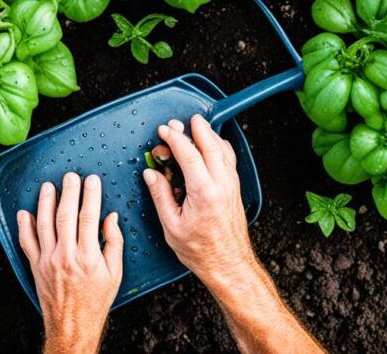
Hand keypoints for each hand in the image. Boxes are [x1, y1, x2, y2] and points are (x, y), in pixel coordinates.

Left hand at [17, 173, 122, 352]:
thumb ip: (114, 242)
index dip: (90, 195)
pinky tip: (25, 212)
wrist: (72, 324)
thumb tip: (110, 218)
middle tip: (71, 176)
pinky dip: (24, 226)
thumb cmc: (95, 299)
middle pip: (66, 215)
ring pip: (44, 224)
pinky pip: (26, 242)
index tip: (92, 181)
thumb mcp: (115, 273)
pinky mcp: (35, 266)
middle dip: (69, 192)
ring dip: (45, 202)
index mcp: (88, 256)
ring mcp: (48, 259)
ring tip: (48, 186)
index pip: (89, 217)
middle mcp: (66, 255)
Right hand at [142, 114, 255, 286]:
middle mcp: (222, 184)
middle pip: (211, 144)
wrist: (228, 264)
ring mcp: (231, 185)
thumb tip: (152, 174)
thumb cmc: (201, 250)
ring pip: (223, 149)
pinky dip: (218, 146)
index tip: (164, 131)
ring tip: (194, 127)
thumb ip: (161, 195)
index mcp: (204, 192)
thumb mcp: (171, 226)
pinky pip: (228, 159)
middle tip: (181, 121)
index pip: (189, 154)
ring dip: (208, 135)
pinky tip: (210, 146)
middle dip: (195, 129)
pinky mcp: (235, 188)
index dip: (175, 139)